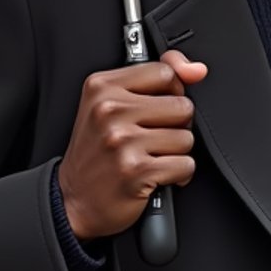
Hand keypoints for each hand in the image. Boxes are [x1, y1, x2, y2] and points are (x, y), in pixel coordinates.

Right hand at [57, 50, 207, 240]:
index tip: (157, 108)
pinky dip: (178, 175)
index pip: (165, 72)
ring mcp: (122, 141)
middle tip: (150, 139)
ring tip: (150, 157)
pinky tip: (155, 176)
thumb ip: (156, 78)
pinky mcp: (136, 170)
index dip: (170, 92)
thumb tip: (196, 70)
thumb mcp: (112, 104)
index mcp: (102, 86)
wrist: (73, 200)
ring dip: (175, 153)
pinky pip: (186, 165)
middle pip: (182, 105)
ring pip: (186, 137)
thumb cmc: (96, 152)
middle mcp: (109, 110)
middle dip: (175, 126)